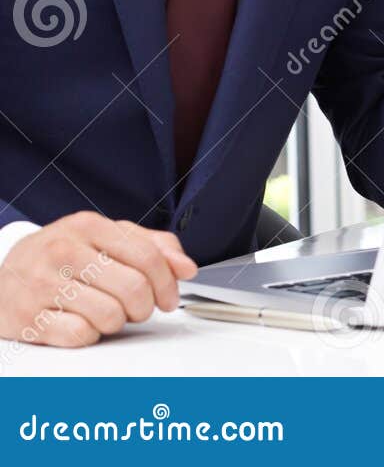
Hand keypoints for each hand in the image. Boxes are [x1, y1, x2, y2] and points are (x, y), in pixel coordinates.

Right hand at [0, 212, 197, 346]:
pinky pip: (81, 335)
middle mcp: (63, 251)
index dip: (167, 283)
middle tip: (139, 309)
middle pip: (133, 288)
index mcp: (88, 226)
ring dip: (117, 322)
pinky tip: (82, 322)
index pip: (147, 256)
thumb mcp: (107, 237)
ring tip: (107, 313)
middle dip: (145, 306)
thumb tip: (186, 267)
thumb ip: (153, 246)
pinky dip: (90, 335)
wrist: (4, 274)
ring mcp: (42, 284)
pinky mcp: (27, 317)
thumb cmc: (63, 256)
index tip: (170, 298)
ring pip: (110, 314)